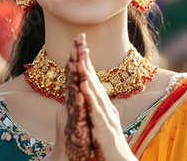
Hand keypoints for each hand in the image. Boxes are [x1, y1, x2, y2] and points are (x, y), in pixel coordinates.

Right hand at [44, 40, 91, 160]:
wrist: (68, 159)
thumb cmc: (75, 138)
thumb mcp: (78, 114)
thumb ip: (77, 99)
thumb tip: (79, 85)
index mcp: (73, 100)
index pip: (75, 75)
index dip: (76, 57)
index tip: (79, 40)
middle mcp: (69, 105)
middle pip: (71, 78)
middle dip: (74, 58)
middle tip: (76, 40)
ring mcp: (71, 116)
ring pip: (72, 93)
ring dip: (74, 76)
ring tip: (77, 59)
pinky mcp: (75, 129)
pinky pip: (76, 114)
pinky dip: (78, 103)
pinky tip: (80, 93)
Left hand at [75, 34, 136, 160]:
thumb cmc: (107, 143)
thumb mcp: (99, 120)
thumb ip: (95, 106)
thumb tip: (89, 92)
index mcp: (102, 103)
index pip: (92, 79)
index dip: (85, 61)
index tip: (78, 45)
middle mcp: (105, 105)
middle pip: (94, 79)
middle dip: (86, 60)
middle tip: (79, 42)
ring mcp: (106, 115)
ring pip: (95, 91)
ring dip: (87, 74)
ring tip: (80, 58)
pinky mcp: (104, 127)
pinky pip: (95, 110)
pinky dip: (89, 97)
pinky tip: (83, 86)